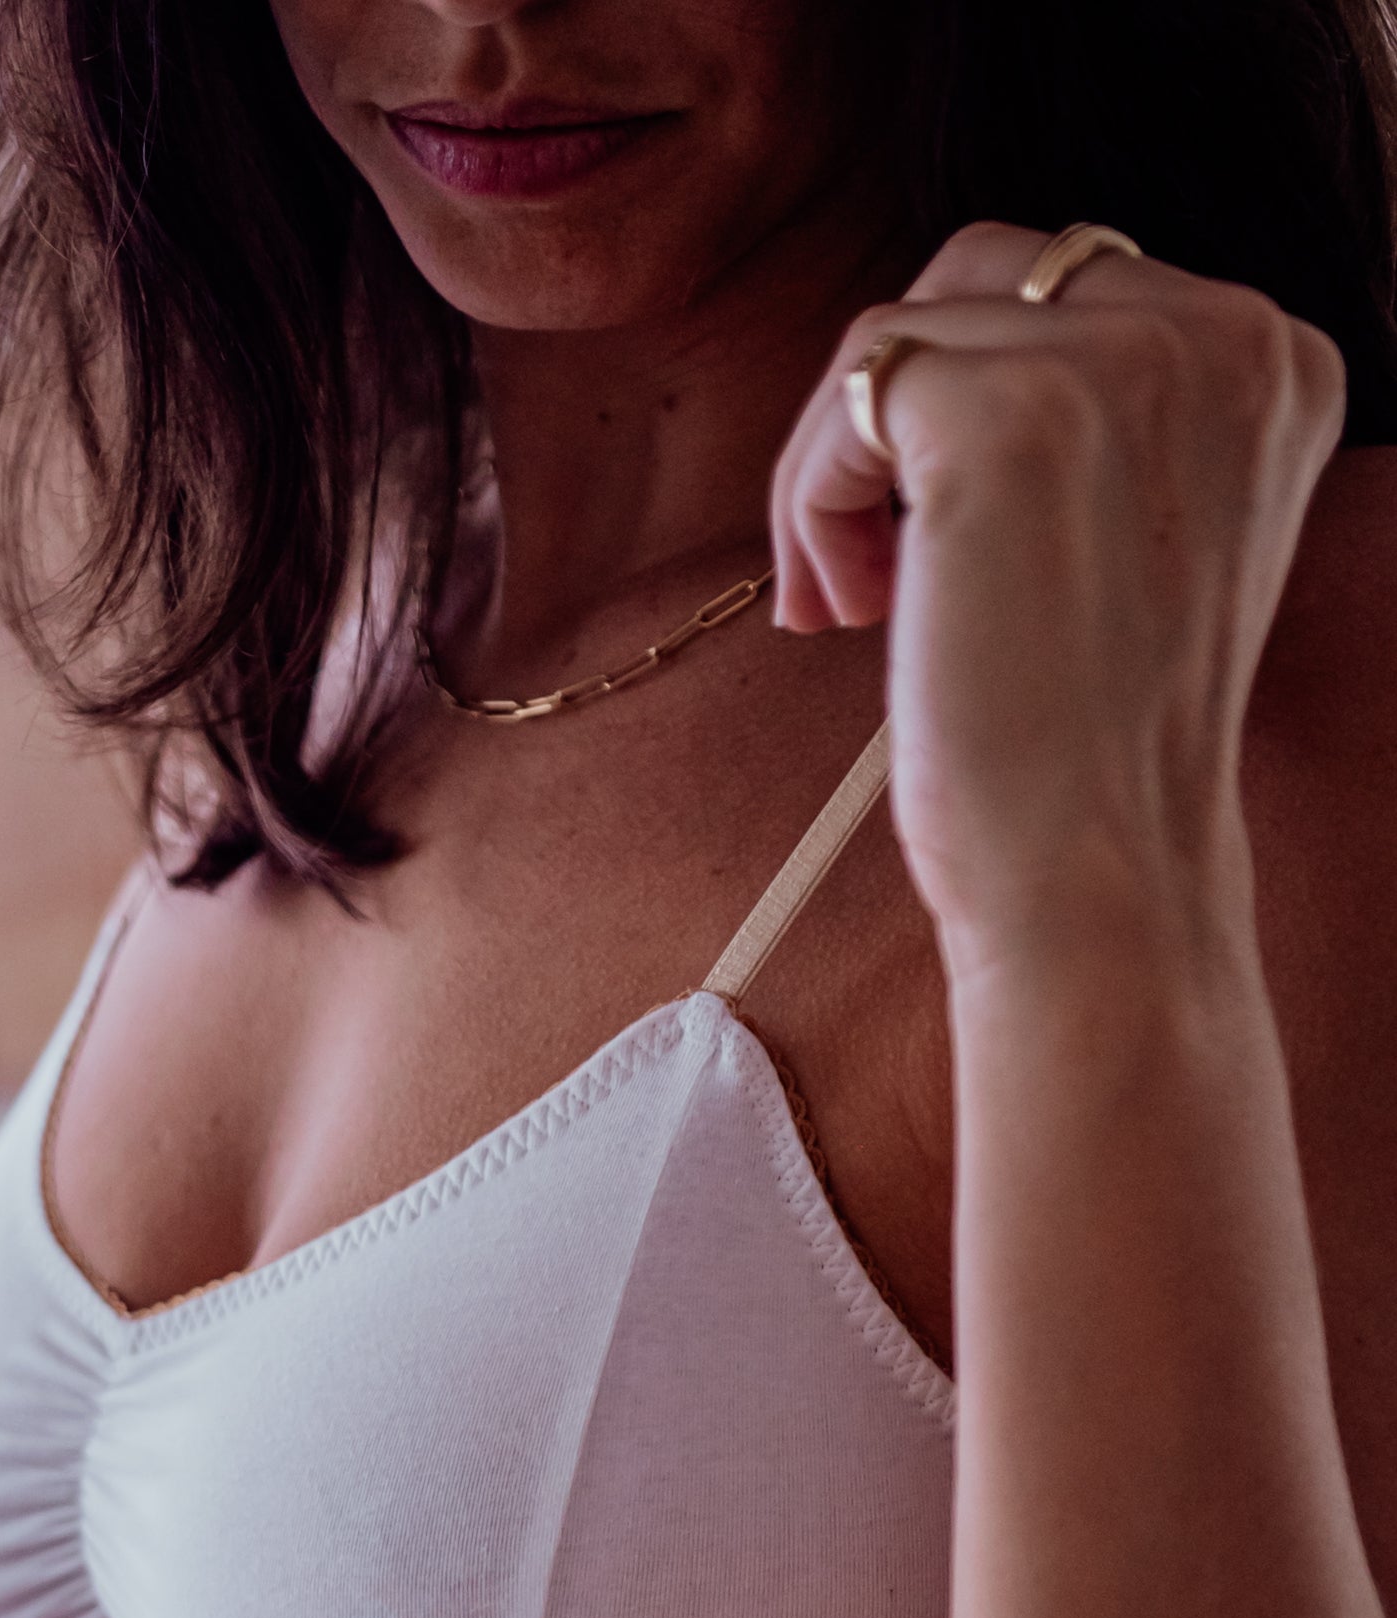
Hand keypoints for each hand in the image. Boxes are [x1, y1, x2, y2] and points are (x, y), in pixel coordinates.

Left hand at [769, 222, 1344, 959]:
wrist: (1097, 875)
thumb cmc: (1092, 741)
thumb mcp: (1142, 532)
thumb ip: (1103, 418)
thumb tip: (934, 355)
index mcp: (1274, 358)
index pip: (1070, 291)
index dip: (972, 402)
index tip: (941, 544)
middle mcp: (1223, 333)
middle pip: (983, 275)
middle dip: (897, 415)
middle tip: (866, 572)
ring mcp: (1122, 363)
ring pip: (897, 332)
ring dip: (836, 469)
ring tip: (848, 606)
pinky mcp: (1007, 418)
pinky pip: (853, 394)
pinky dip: (809, 500)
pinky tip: (838, 608)